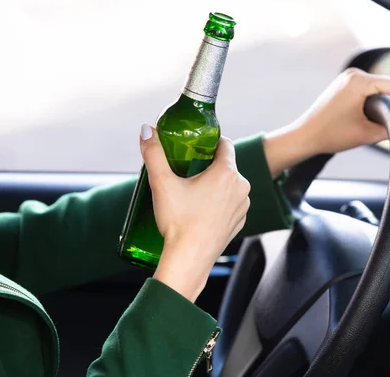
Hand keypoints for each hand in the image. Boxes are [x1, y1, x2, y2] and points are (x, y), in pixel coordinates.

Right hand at [139, 125, 250, 301]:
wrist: (189, 260)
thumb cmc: (178, 221)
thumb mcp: (162, 183)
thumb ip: (153, 153)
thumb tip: (146, 129)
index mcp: (227, 172)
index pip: (225, 144)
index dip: (210, 141)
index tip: (196, 146)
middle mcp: (241, 187)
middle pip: (226, 165)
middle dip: (208, 164)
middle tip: (187, 169)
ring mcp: (242, 207)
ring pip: (229, 185)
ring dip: (215, 184)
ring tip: (193, 191)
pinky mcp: (239, 223)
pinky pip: (231, 204)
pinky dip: (219, 202)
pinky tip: (202, 209)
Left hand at [263, 68, 389, 176]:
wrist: (304, 136)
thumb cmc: (331, 134)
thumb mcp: (367, 134)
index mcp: (359, 80)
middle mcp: (353, 73)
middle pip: (388, 85)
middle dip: (388, 105)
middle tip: (376, 125)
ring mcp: (347, 77)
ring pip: (378, 88)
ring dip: (378, 105)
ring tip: (365, 122)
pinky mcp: (343, 84)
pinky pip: (367, 90)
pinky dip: (369, 103)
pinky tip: (359, 118)